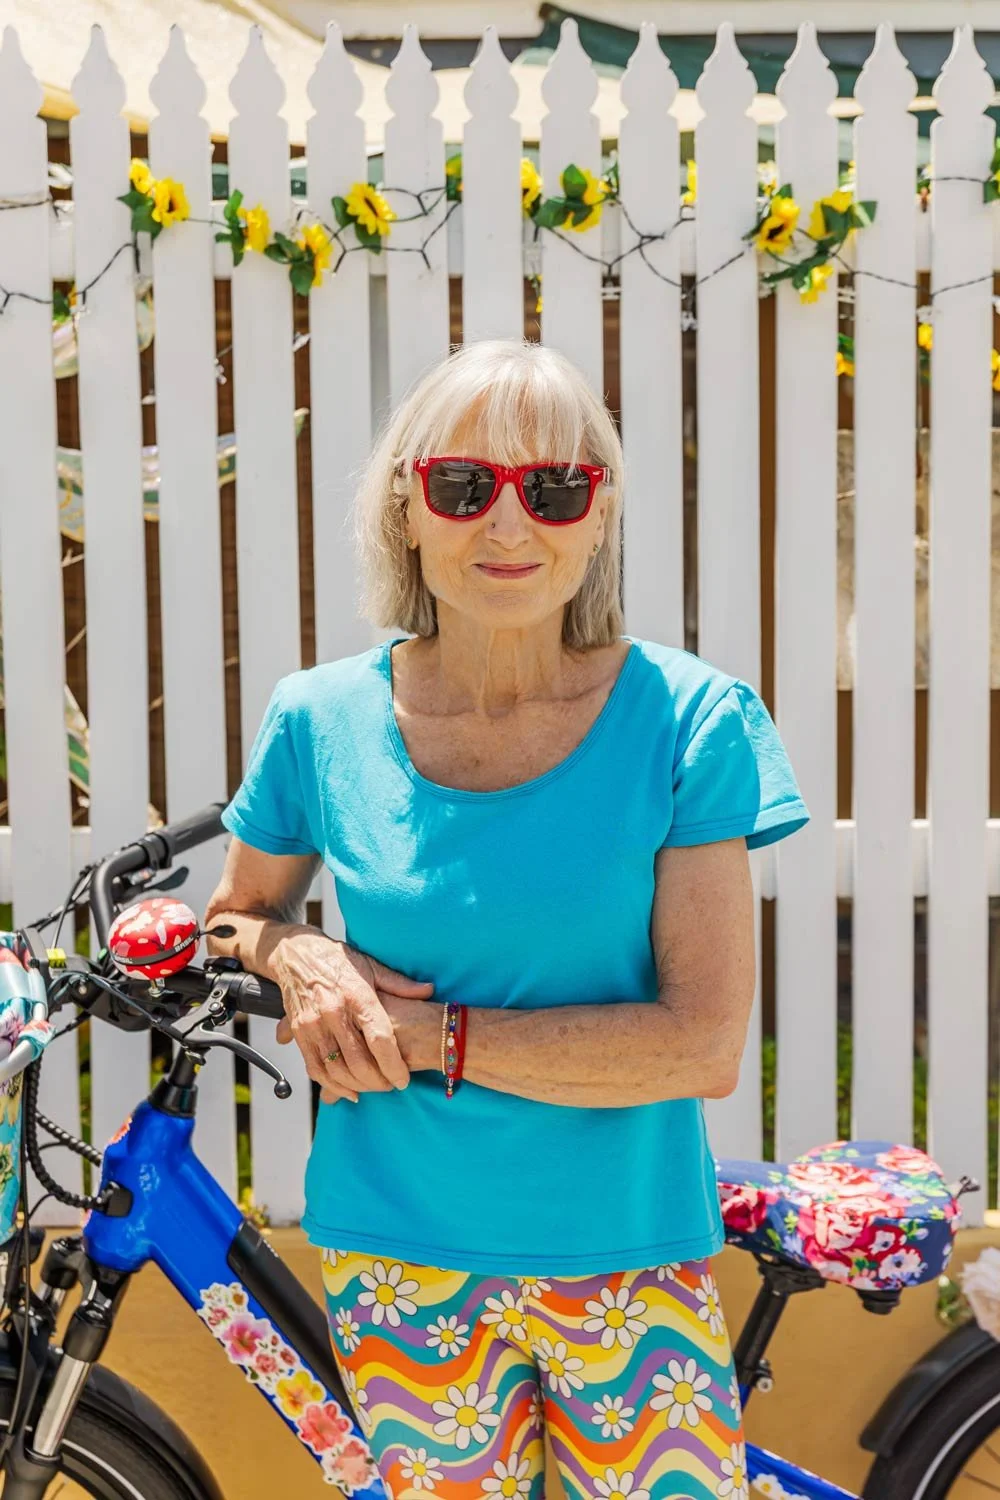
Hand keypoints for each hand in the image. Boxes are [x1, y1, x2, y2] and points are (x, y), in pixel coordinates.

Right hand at [271, 931, 433, 1101]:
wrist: (295, 954)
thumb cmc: (339, 960)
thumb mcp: (372, 965)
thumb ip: (400, 984)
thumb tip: (429, 991)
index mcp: (357, 995)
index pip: (379, 1039)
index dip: (393, 1065)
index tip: (403, 1080)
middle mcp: (333, 1011)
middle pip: (358, 1061)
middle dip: (378, 1081)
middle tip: (390, 1085)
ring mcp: (313, 1024)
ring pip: (336, 1070)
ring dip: (357, 1086)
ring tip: (373, 1088)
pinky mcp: (298, 1032)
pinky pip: (315, 1068)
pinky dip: (331, 1085)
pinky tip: (347, 1090)